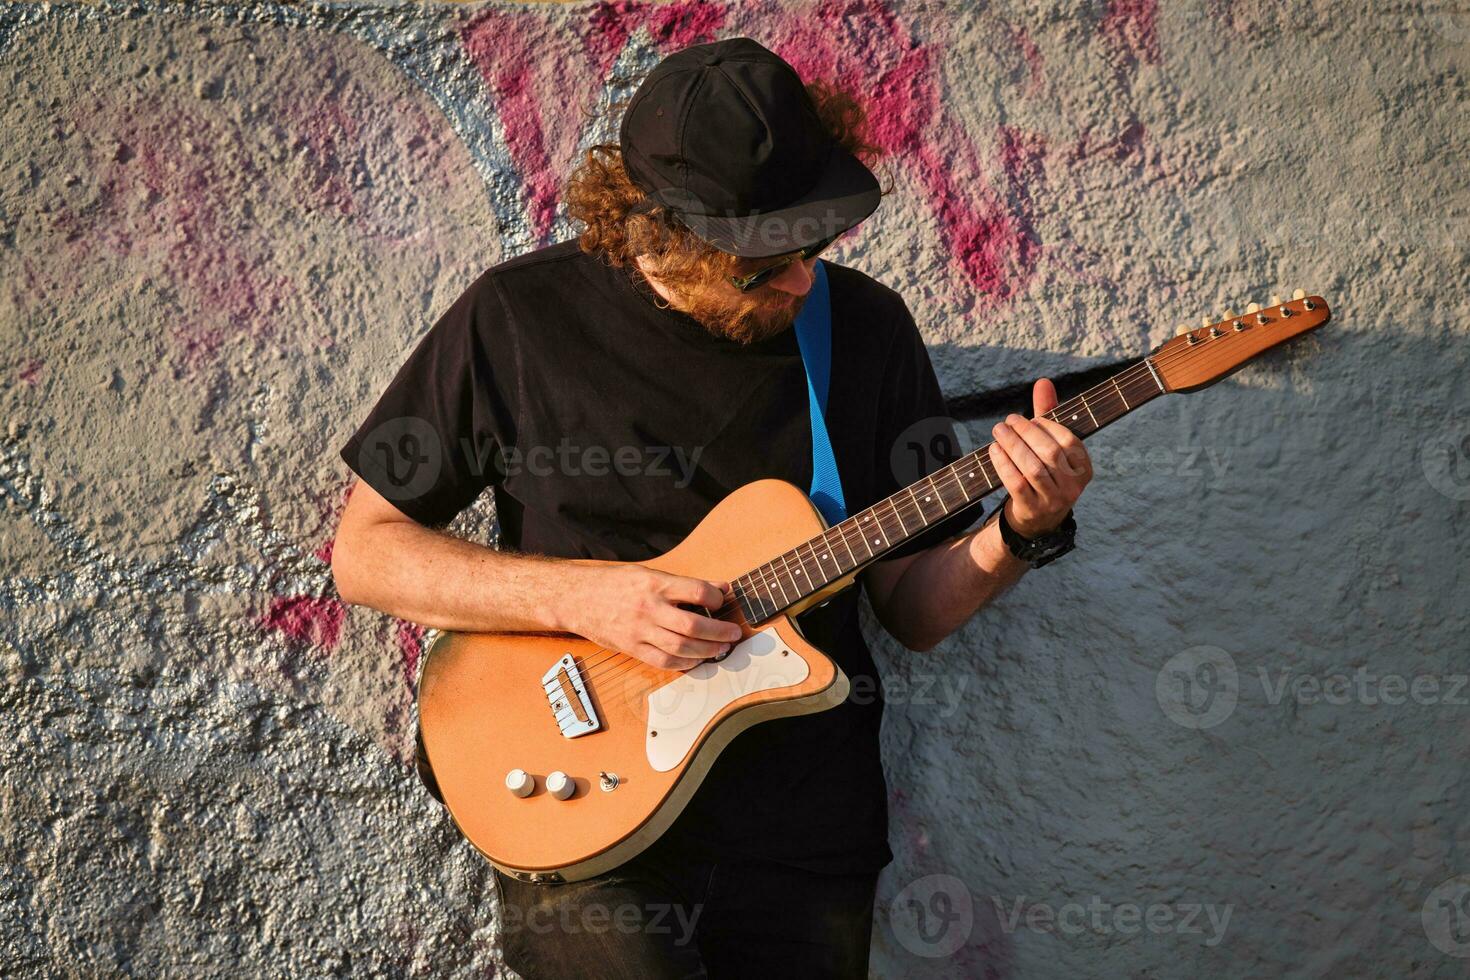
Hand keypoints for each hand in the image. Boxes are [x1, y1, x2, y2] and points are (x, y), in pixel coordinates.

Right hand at [560, 565, 743, 671]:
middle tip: (734, 634)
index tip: (722, 601)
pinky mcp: (632, 648)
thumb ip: (684, 584)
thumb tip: (721, 588)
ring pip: (681, 647)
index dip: (717, 598)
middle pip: (693, 626)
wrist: (578, 598)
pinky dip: (684, 663)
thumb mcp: (649, 574)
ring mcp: (639, 630)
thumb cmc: (615, 583)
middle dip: (720, 632)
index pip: (697, 592)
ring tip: (721, 649)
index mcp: (655, 584)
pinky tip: (696, 660)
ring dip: (707, 651)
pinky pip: (663, 661)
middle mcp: (649, 608)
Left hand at [990, 378, 1093, 538]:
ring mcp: (1053, 501)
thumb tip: (1042, 382)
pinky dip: (1003, 464)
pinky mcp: (1032, 510)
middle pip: (1049, 453)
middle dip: (1026, 433)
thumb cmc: (1045, 472)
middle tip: (1007, 421)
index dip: (1048, 426)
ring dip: (1012, 446)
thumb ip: (1048, 414)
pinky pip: (1016, 483)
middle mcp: (1073, 487)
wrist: (1036, 519)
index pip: (1069, 441)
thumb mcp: (1050, 445)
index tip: (1029, 418)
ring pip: (1032, 468)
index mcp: (1084, 469)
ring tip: (998, 431)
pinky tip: (994, 450)